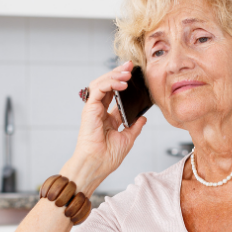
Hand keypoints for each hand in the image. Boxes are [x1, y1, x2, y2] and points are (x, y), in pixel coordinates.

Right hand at [62, 60, 146, 193]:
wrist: (98, 164)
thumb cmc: (108, 156)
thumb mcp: (128, 139)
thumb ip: (134, 126)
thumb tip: (143, 118)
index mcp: (108, 118)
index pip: (116, 95)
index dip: (123, 84)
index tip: (134, 75)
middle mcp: (100, 111)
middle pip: (108, 85)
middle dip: (119, 73)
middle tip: (130, 66)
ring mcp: (94, 109)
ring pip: (101, 84)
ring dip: (114, 75)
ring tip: (127, 72)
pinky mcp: (89, 108)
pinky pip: (98, 90)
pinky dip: (109, 83)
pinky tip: (121, 82)